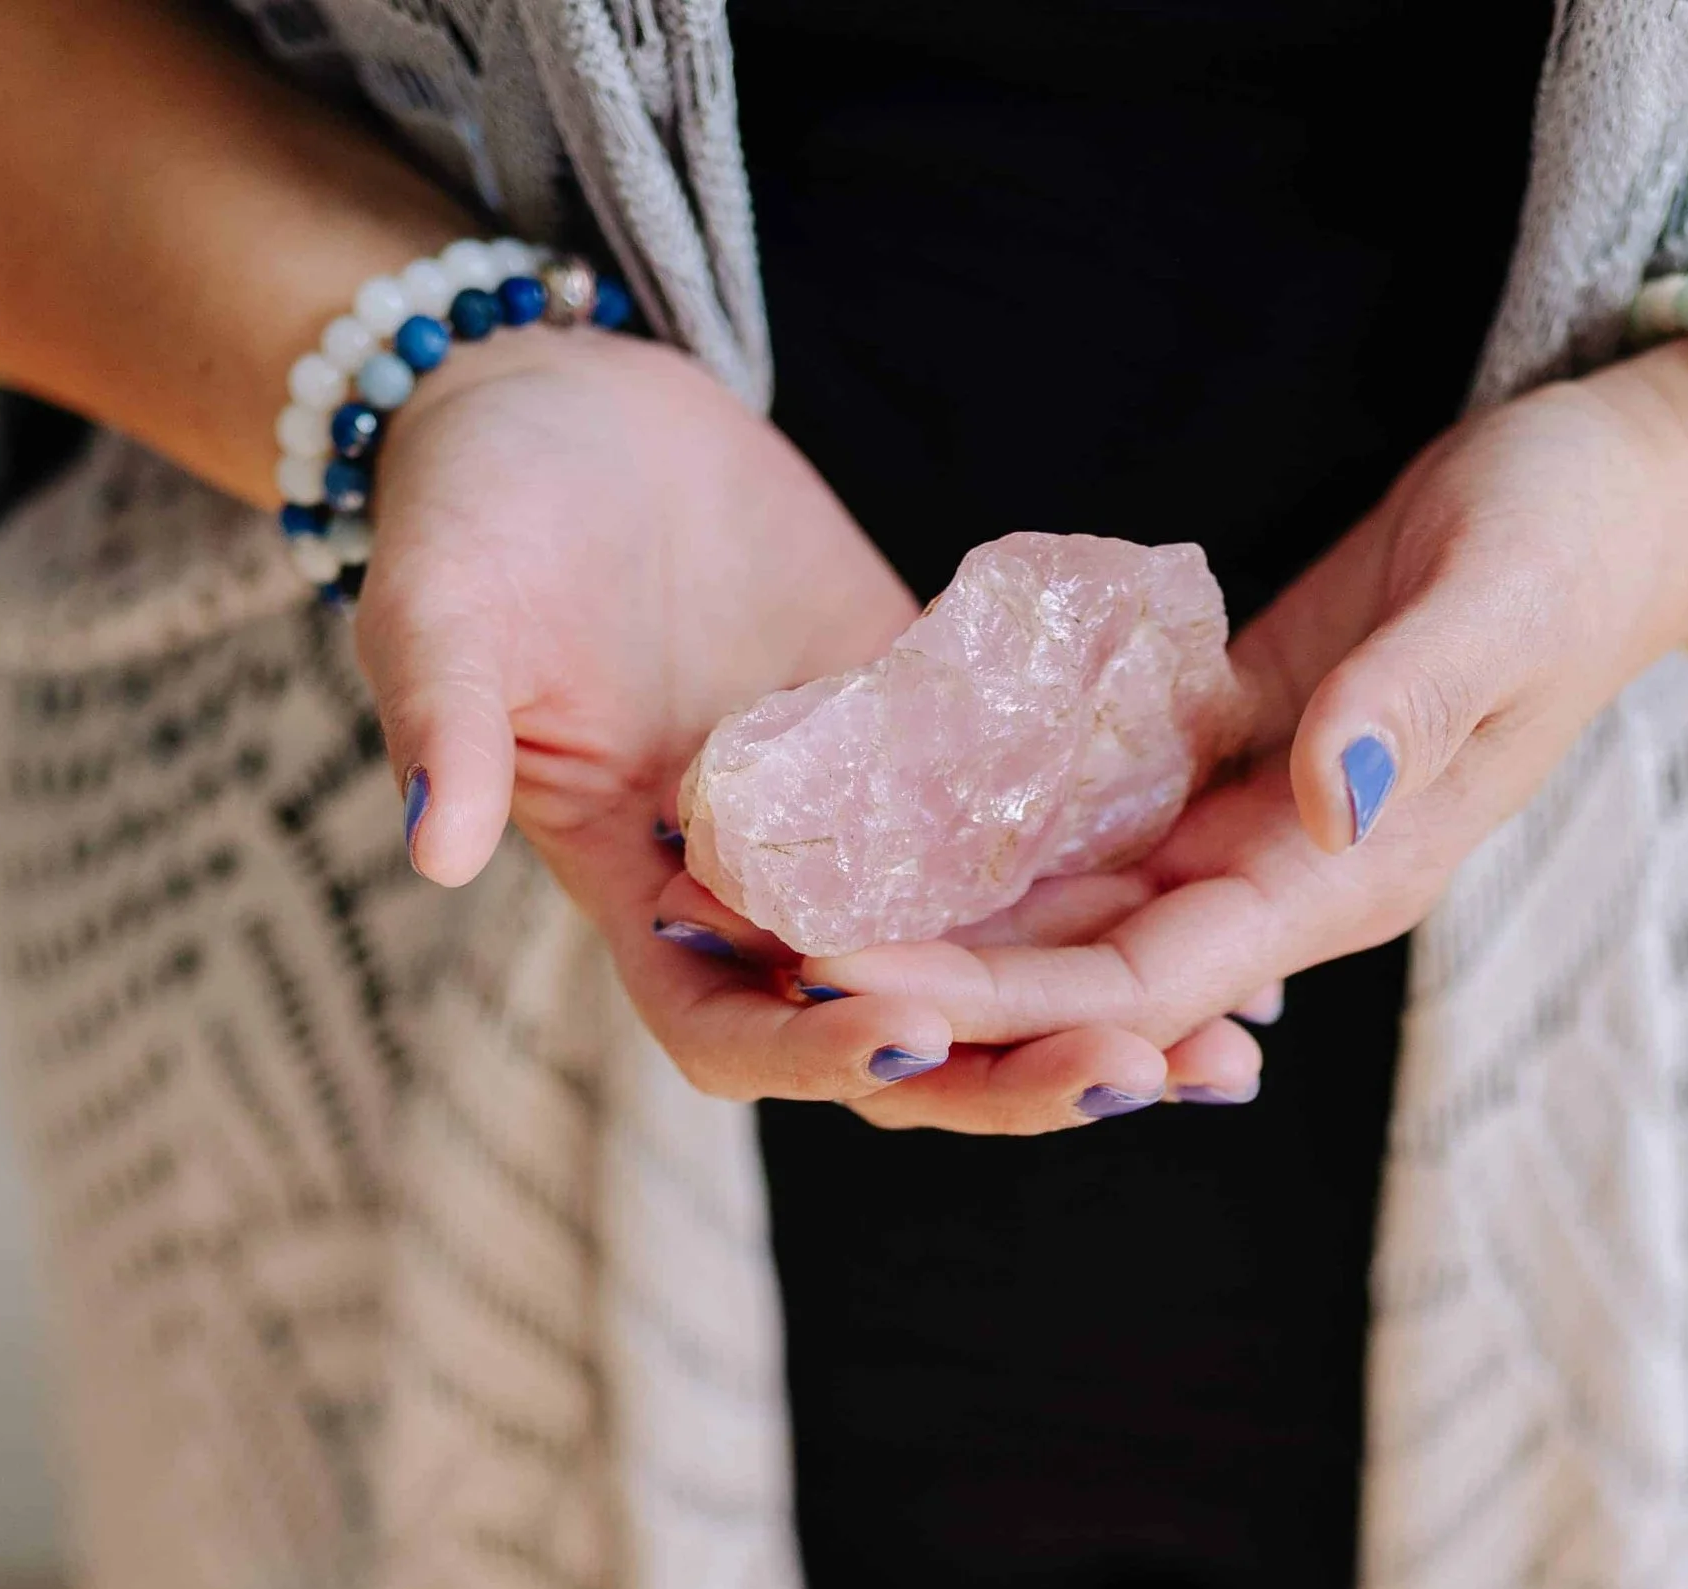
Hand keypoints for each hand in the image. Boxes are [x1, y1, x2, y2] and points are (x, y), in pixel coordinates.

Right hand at [356, 329, 1260, 1127]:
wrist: (561, 414)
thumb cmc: (478, 512)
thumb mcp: (441, 606)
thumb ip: (446, 724)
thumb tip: (438, 845)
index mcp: (643, 910)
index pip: (734, 1034)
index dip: (818, 1050)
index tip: (910, 1033)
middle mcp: (765, 917)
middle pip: (900, 1046)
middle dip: (1014, 1073)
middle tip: (1140, 1073)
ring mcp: (862, 857)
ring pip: (996, 985)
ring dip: (1108, 1021)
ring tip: (1232, 1047)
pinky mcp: (938, 777)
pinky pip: (1047, 870)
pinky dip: (1137, 908)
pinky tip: (1248, 929)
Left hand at [781, 362, 1687, 1048]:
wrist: (1626, 485)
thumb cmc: (1583, 538)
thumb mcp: (1502, 604)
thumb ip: (1408, 707)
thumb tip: (1319, 810)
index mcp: (1350, 877)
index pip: (1150, 975)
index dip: (1014, 995)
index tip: (881, 989)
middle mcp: (1284, 872)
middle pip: (1084, 963)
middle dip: (938, 976)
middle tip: (778, 960)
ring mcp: (1250, 815)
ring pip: (1072, 896)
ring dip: (943, 911)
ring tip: (790, 900)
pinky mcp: (1224, 742)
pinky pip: (1090, 800)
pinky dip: (990, 807)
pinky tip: (874, 795)